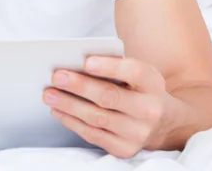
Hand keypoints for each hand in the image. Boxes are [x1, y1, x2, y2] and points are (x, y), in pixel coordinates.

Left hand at [43, 56, 169, 157]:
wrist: (162, 122)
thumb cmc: (138, 89)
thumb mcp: (137, 73)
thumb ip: (114, 66)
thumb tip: (76, 64)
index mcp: (152, 83)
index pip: (133, 72)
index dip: (109, 67)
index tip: (86, 62)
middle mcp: (149, 110)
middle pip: (109, 96)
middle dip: (79, 86)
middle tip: (56, 76)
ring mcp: (138, 133)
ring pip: (97, 118)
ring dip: (69, 105)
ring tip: (49, 94)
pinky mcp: (124, 149)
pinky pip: (93, 135)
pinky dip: (72, 122)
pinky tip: (58, 111)